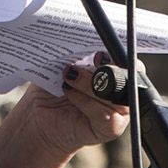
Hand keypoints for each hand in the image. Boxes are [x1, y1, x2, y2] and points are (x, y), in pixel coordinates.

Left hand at [3, 58, 135, 161]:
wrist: (38, 116)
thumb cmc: (54, 86)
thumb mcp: (66, 62)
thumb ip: (81, 53)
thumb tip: (83, 39)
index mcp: (117, 71)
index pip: (129, 61)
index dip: (116, 56)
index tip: (97, 54)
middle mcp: (123, 92)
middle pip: (128, 77)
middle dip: (105, 70)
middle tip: (80, 66)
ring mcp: (119, 112)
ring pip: (113, 95)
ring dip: (88, 85)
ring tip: (68, 78)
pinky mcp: (111, 128)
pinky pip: (104, 113)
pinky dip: (84, 101)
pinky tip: (69, 93)